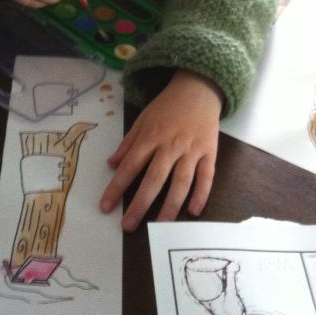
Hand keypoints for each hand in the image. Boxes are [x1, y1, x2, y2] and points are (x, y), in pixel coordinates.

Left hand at [100, 70, 222, 231]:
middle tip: (128, 226)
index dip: (116, 188)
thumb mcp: (142, 119)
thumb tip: (111, 165)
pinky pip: (206, 177)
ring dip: (170, 206)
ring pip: (181, 182)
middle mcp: (170, 145)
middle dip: (140, 204)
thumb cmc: (167, 106)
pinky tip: (193, 211)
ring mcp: (191, 150)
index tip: (106, 207)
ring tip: (160, 226)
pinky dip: (201, 194)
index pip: (130, 166)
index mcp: (150, 137)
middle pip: (154, 179)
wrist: (198, 88)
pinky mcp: (209, 152)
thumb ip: (128, 143)